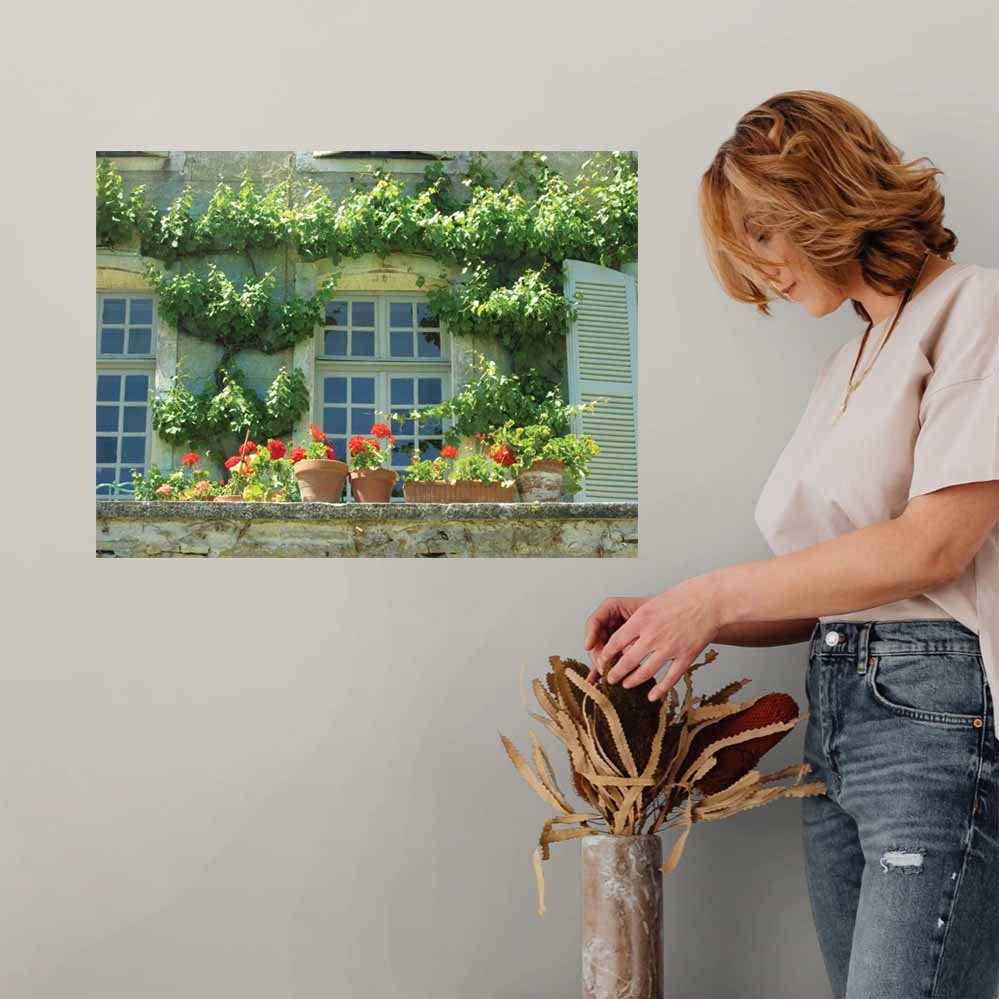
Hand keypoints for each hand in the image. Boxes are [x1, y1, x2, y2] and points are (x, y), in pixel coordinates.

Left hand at [586, 576, 722, 700]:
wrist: (709, 600)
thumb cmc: (681, 598)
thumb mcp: (652, 604)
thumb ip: (637, 622)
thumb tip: (622, 640)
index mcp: (642, 620)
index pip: (616, 642)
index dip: (607, 655)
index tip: (602, 661)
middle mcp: (653, 636)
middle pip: (627, 661)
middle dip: (616, 674)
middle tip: (610, 679)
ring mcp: (670, 648)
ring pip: (646, 672)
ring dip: (633, 681)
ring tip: (626, 685)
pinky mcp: (686, 657)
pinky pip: (670, 678)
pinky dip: (659, 690)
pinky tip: (652, 696)